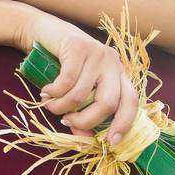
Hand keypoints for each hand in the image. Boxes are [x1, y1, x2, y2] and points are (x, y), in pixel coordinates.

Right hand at [21, 12, 138, 142]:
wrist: (43, 32)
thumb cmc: (61, 64)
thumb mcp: (75, 90)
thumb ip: (81, 113)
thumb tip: (84, 140)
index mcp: (118, 74)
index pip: (131, 101)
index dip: (124, 123)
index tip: (111, 142)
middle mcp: (112, 62)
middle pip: (108, 102)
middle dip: (86, 120)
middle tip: (67, 122)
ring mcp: (96, 53)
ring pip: (82, 93)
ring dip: (61, 106)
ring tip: (50, 105)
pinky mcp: (78, 47)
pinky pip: (67, 81)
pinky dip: (54, 92)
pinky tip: (46, 92)